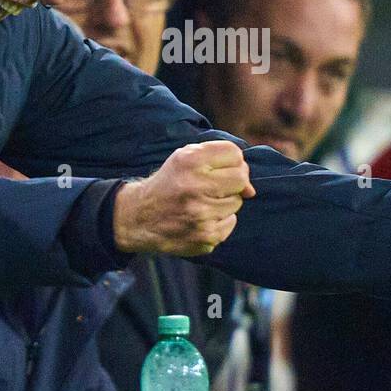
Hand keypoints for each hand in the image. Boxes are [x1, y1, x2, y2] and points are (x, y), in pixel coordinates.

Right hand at [113, 141, 255, 257]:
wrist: (140, 217)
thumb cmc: (170, 183)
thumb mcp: (185, 157)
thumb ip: (220, 159)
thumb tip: (251, 190)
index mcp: (189, 162)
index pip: (234, 154)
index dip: (232, 161)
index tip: (220, 168)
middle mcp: (195, 187)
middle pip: (241, 179)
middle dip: (234, 182)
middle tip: (216, 186)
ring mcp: (201, 215)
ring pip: (236, 203)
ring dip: (224, 202)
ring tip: (202, 203)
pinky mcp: (205, 237)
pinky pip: (230, 223)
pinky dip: (220, 220)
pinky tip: (200, 219)